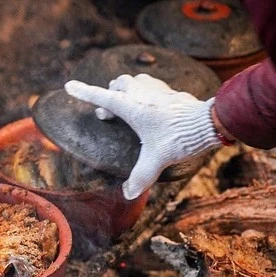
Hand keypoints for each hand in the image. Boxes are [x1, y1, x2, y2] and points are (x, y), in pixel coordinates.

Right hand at [64, 74, 221, 199]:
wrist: (209, 122)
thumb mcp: (156, 160)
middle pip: (116, 84)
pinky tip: (149, 104)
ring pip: (133, 81)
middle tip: (107, 115)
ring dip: (125, 90)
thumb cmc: (179, 137)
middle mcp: (140, 93)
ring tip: (125, 105)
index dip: (83, 92)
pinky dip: (143, 91)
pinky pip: (149, 84)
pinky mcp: (168, 90)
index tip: (69, 85)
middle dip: (108, 95)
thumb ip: (140, 177)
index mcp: (131, 107)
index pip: (101, 97)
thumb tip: (128, 194)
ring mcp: (155, 89)